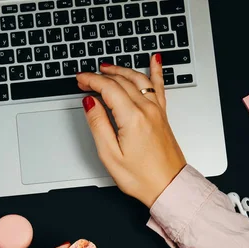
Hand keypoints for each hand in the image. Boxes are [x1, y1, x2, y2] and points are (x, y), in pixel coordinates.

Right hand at [76, 55, 186, 207]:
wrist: (169, 186)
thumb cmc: (142, 177)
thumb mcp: (110, 155)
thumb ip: (98, 125)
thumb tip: (90, 103)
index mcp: (132, 118)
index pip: (108, 88)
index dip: (91, 80)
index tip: (80, 79)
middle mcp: (147, 110)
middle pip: (121, 81)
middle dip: (101, 76)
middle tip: (86, 78)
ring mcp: (157, 111)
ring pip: (138, 80)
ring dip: (120, 71)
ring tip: (107, 68)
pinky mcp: (163, 115)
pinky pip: (159, 86)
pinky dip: (155, 71)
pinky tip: (154, 60)